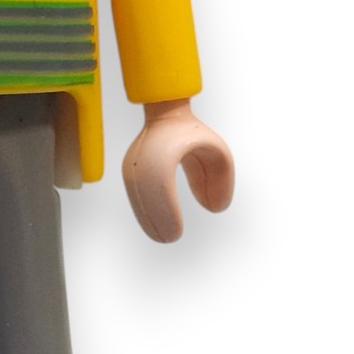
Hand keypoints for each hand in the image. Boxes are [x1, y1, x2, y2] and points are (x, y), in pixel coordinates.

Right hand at [121, 98, 233, 243]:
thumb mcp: (217, 151)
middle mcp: (144, 154)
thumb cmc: (193, 132)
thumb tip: (216, 209)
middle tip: (170, 239)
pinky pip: (136, 191)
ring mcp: (135, 159)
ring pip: (139, 193)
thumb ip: (222, 179)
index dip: (167, 210)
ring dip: (149, 218)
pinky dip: (145, 210)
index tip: (177, 231)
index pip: (160, 184)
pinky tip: (156, 225)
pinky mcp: (131, 166)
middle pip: (145, 192)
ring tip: (163, 237)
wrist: (165, 114)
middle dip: (157, 219)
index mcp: (166, 146)